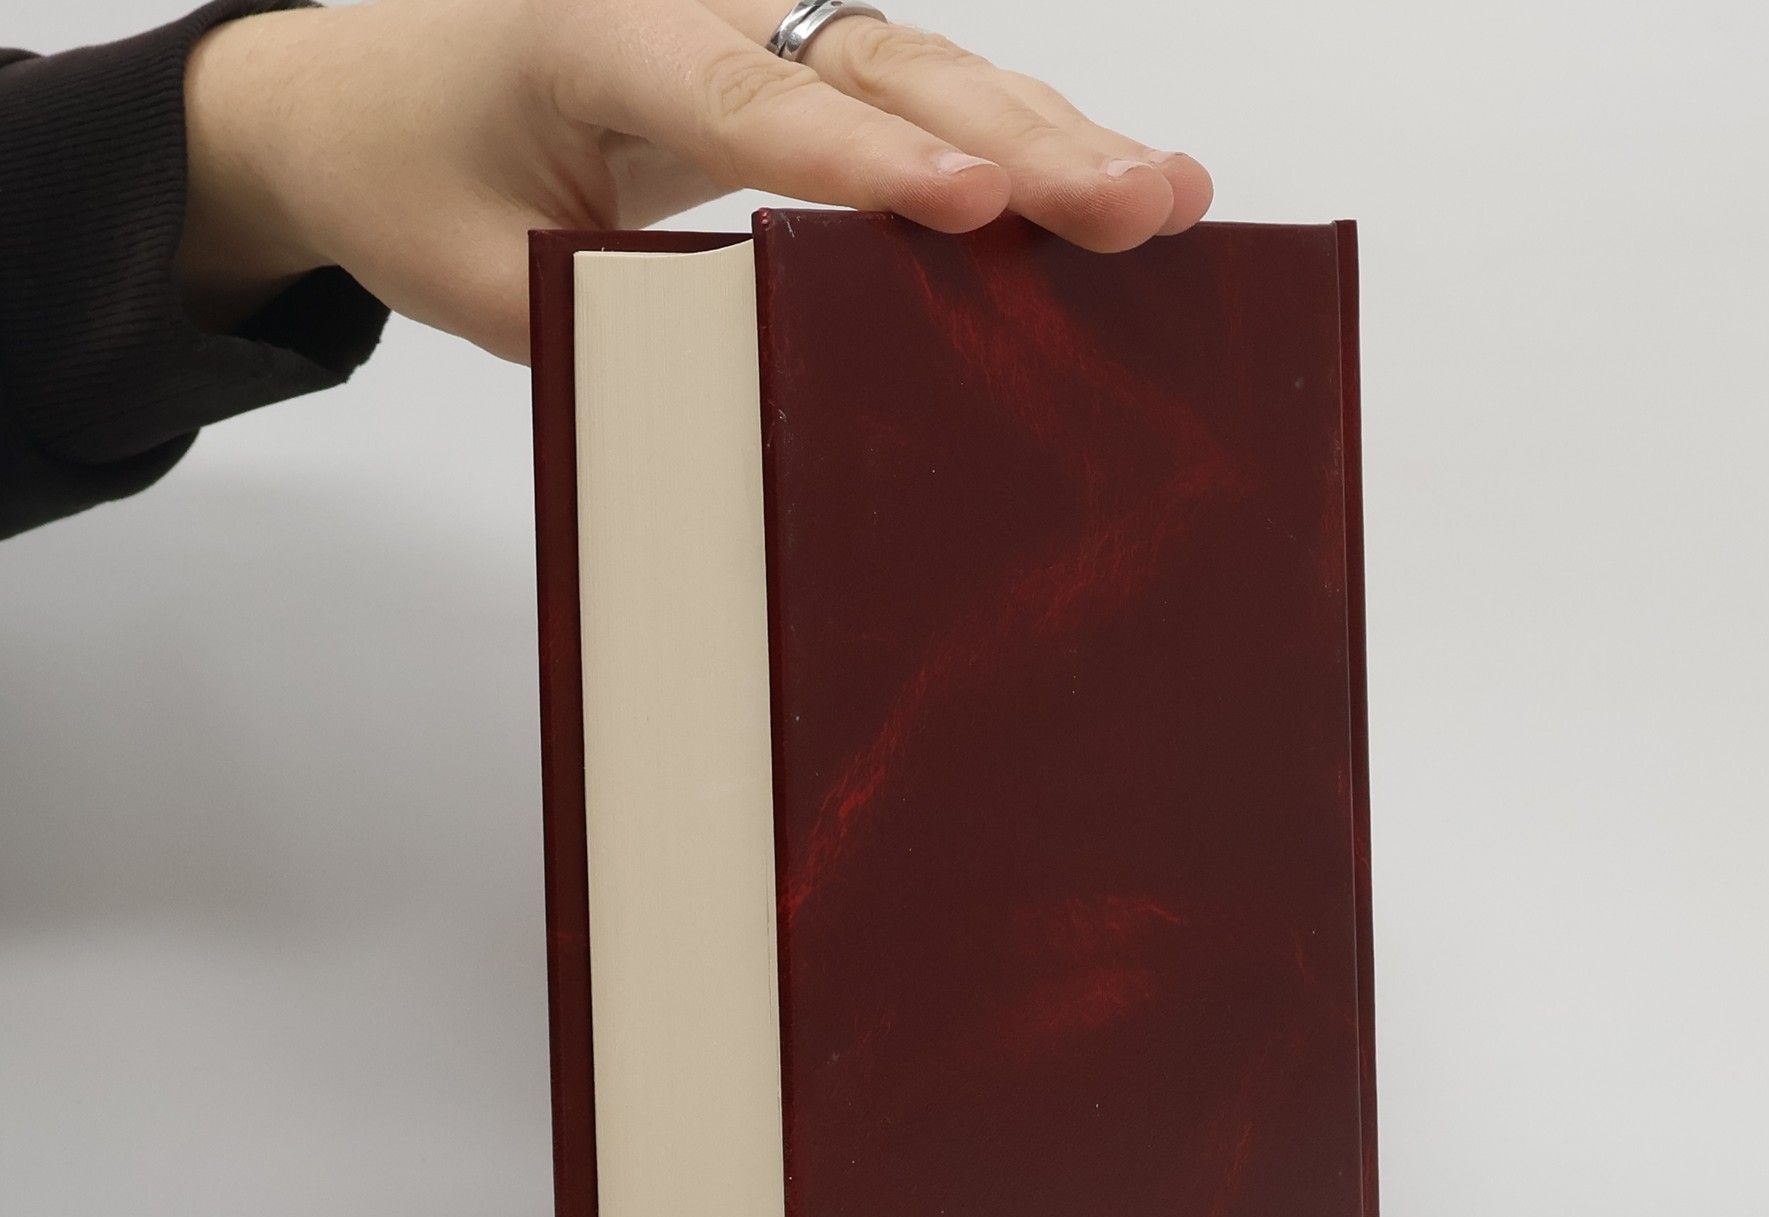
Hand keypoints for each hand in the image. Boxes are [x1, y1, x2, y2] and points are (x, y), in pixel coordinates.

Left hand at [178, 0, 1213, 360]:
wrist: (359, 92)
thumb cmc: (409, 173)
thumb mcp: (481, 275)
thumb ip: (613, 315)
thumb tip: (765, 386)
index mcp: (594, 30)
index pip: (750, 99)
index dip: (868, 160)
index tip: (974, 207)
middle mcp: (697, 4)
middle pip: (886, 66)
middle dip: (1025, 138)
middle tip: (1142, 204)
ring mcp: (756, 26)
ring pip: (926, 66)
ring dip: (1052, 134)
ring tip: (1170, 196)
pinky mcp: (789, 66)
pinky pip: (914, 96)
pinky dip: (1016, 140)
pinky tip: (1105, 179)